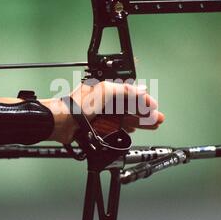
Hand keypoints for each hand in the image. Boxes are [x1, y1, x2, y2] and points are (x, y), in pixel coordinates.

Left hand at [42, 81, 164, 143]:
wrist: (62, 121)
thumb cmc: (78, 104)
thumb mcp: (105, 91)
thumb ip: (125, 90)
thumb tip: (141, 89)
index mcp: (107, 89)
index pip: (131, 93)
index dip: (144, 100)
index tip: (154, 107)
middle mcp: (105, 101)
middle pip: (130, 107)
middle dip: (145, 113)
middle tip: (158, 119)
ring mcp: (102, 114)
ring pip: (124, 118)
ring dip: (138, 122)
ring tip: (152, 126)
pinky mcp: (98, 126)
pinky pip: (115, 127)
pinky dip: (125, 128)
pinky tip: (132, 130)